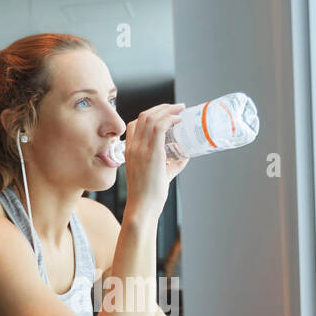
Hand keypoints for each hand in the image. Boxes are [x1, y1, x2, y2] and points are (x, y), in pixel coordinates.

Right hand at [123, 102, 188, 219]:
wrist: (142, 208)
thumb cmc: (149, 196)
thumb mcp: (160, 174)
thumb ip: (172, 164)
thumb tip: (186, 156)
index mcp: (130, 151)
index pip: (135, 124)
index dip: (150, 114)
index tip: (164, 113)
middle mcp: (133, 147)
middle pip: (144, 116)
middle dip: (162, 108)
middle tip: (177, 107)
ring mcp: (141, 149)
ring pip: (152, 118)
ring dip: (168, 110)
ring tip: (180, 109)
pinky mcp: (152, 153)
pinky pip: (159, 127)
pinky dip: (170, 119)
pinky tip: (178, 119)